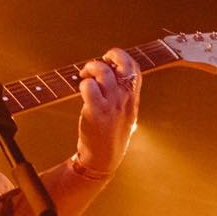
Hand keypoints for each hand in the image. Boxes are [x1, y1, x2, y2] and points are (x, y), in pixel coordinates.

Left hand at [74, 48, 140, 176]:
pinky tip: (81, 89)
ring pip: (103, 72)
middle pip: (122, 65)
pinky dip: (83, 83)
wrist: (103, 159)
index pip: (136, 68)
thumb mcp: (126, 115)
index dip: (123, 58)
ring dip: (91, 67)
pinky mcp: (96, 112)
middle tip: (96, 64)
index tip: (110, 59)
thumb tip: (113, 77)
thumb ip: (124, 97)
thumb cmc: (111, 137)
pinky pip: (89, 86)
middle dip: (109, 56)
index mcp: (133, 99)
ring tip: (84, 75)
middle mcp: (124, 99)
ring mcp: (111, 105)